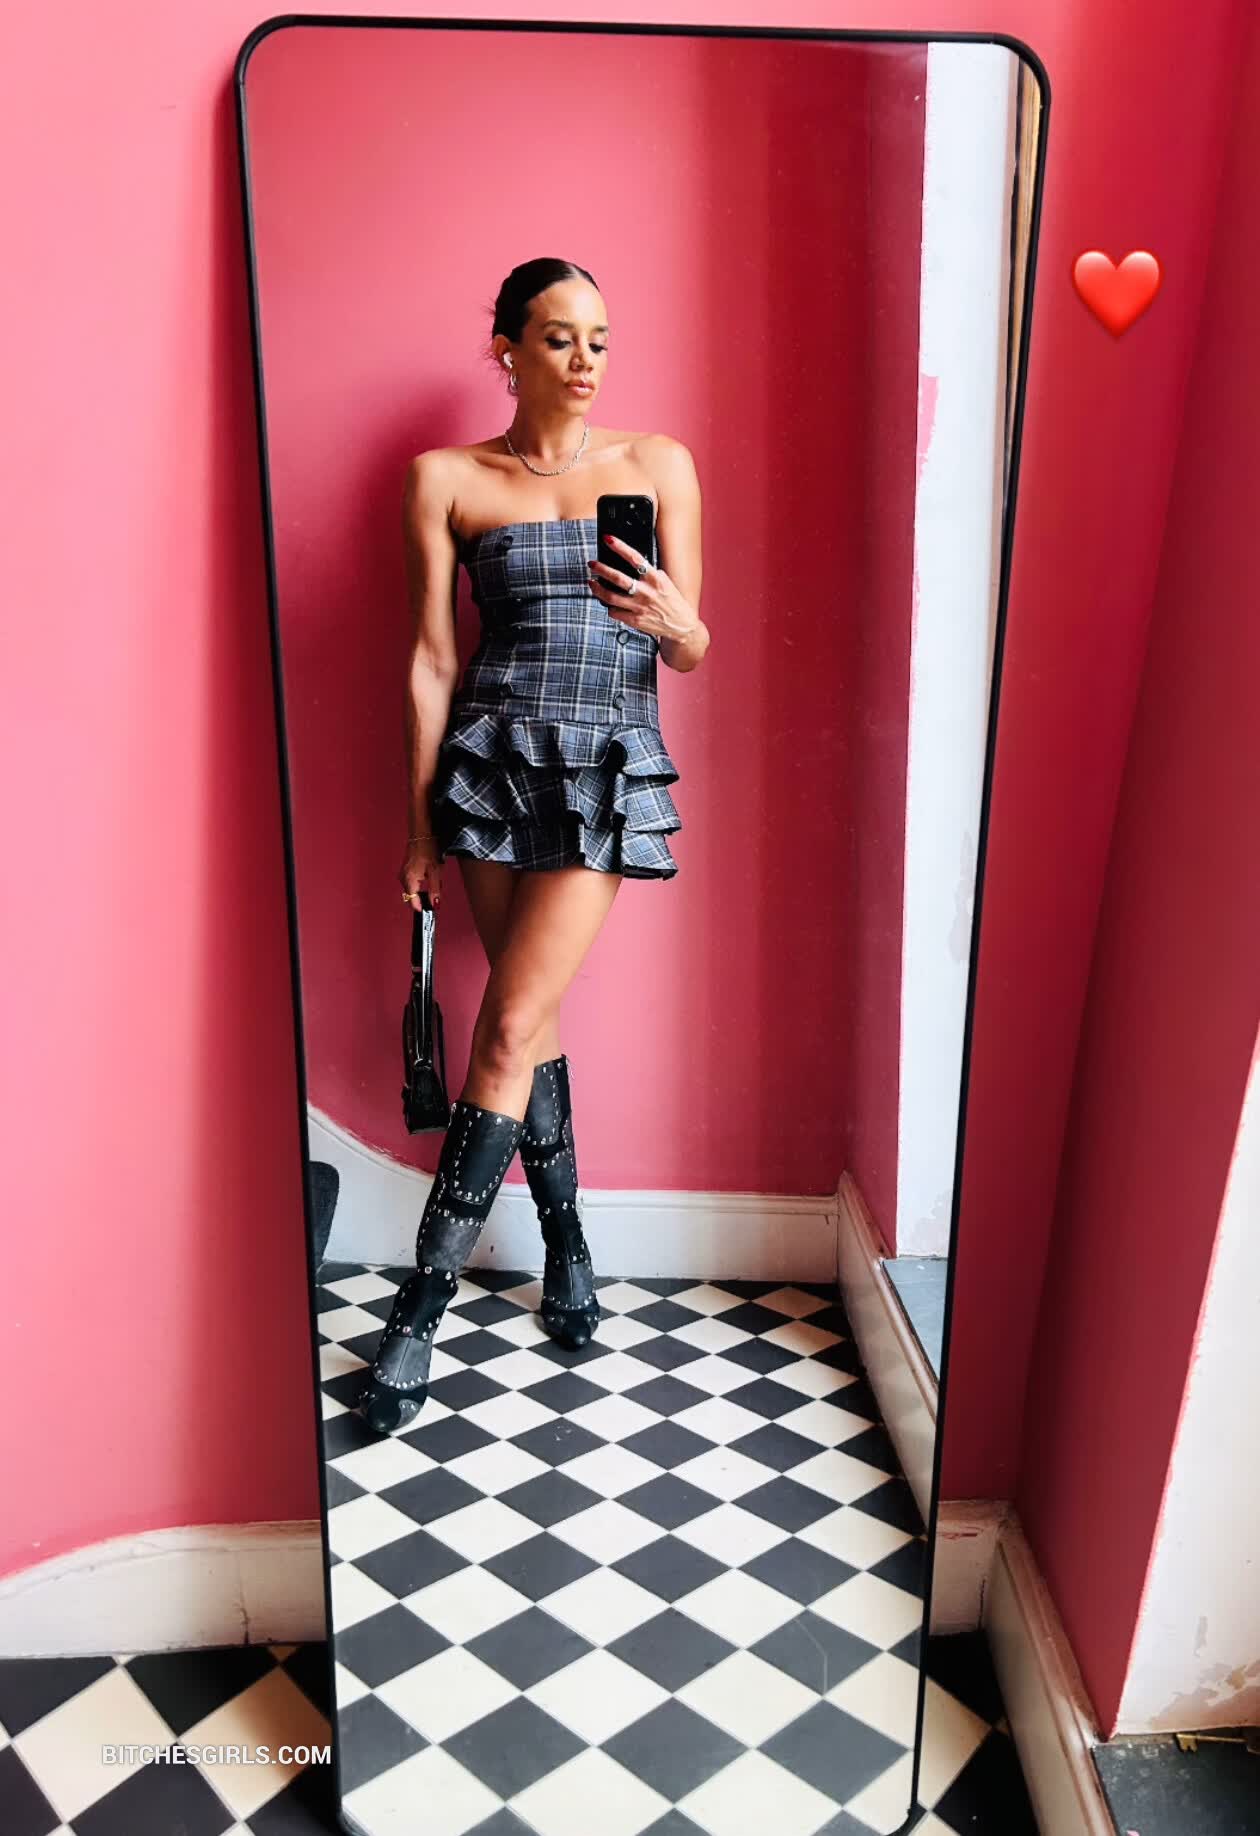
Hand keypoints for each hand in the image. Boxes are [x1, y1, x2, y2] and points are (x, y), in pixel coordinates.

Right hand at [400, 835, 442, 908]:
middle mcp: (403, 878)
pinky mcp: (405, 870)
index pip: (413, 902)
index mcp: (409, 881)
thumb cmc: (428, 849)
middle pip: (413, 896)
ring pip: (413, 889)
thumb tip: (435, 905)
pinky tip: (428, 873)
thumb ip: (435, 890)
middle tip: (436, 887)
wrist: (421, 834)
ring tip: (433, 876)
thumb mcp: (436, 872)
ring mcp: (403, 874)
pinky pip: (412, 882)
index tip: (430, 909)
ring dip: (423, 888)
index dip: (422, 907)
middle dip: (425, 896)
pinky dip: (420, 881)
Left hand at [587, 532, 701, 644]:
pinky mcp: (635, 621)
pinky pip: (614, 612)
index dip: (620, 547)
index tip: (608, 539)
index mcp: (656, 579)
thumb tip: (634, 562)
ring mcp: (640, 607)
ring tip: (591, 582)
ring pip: (611, 597)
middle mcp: (647, 592)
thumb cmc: (672, 602)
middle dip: (601, 569)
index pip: (635, 558)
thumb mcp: (665, 582)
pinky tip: (607, 603)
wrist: (681, 626)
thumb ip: (651, 572)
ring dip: (597, 588)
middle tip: (592, 564)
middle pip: (618, 578)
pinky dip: (609, 607)